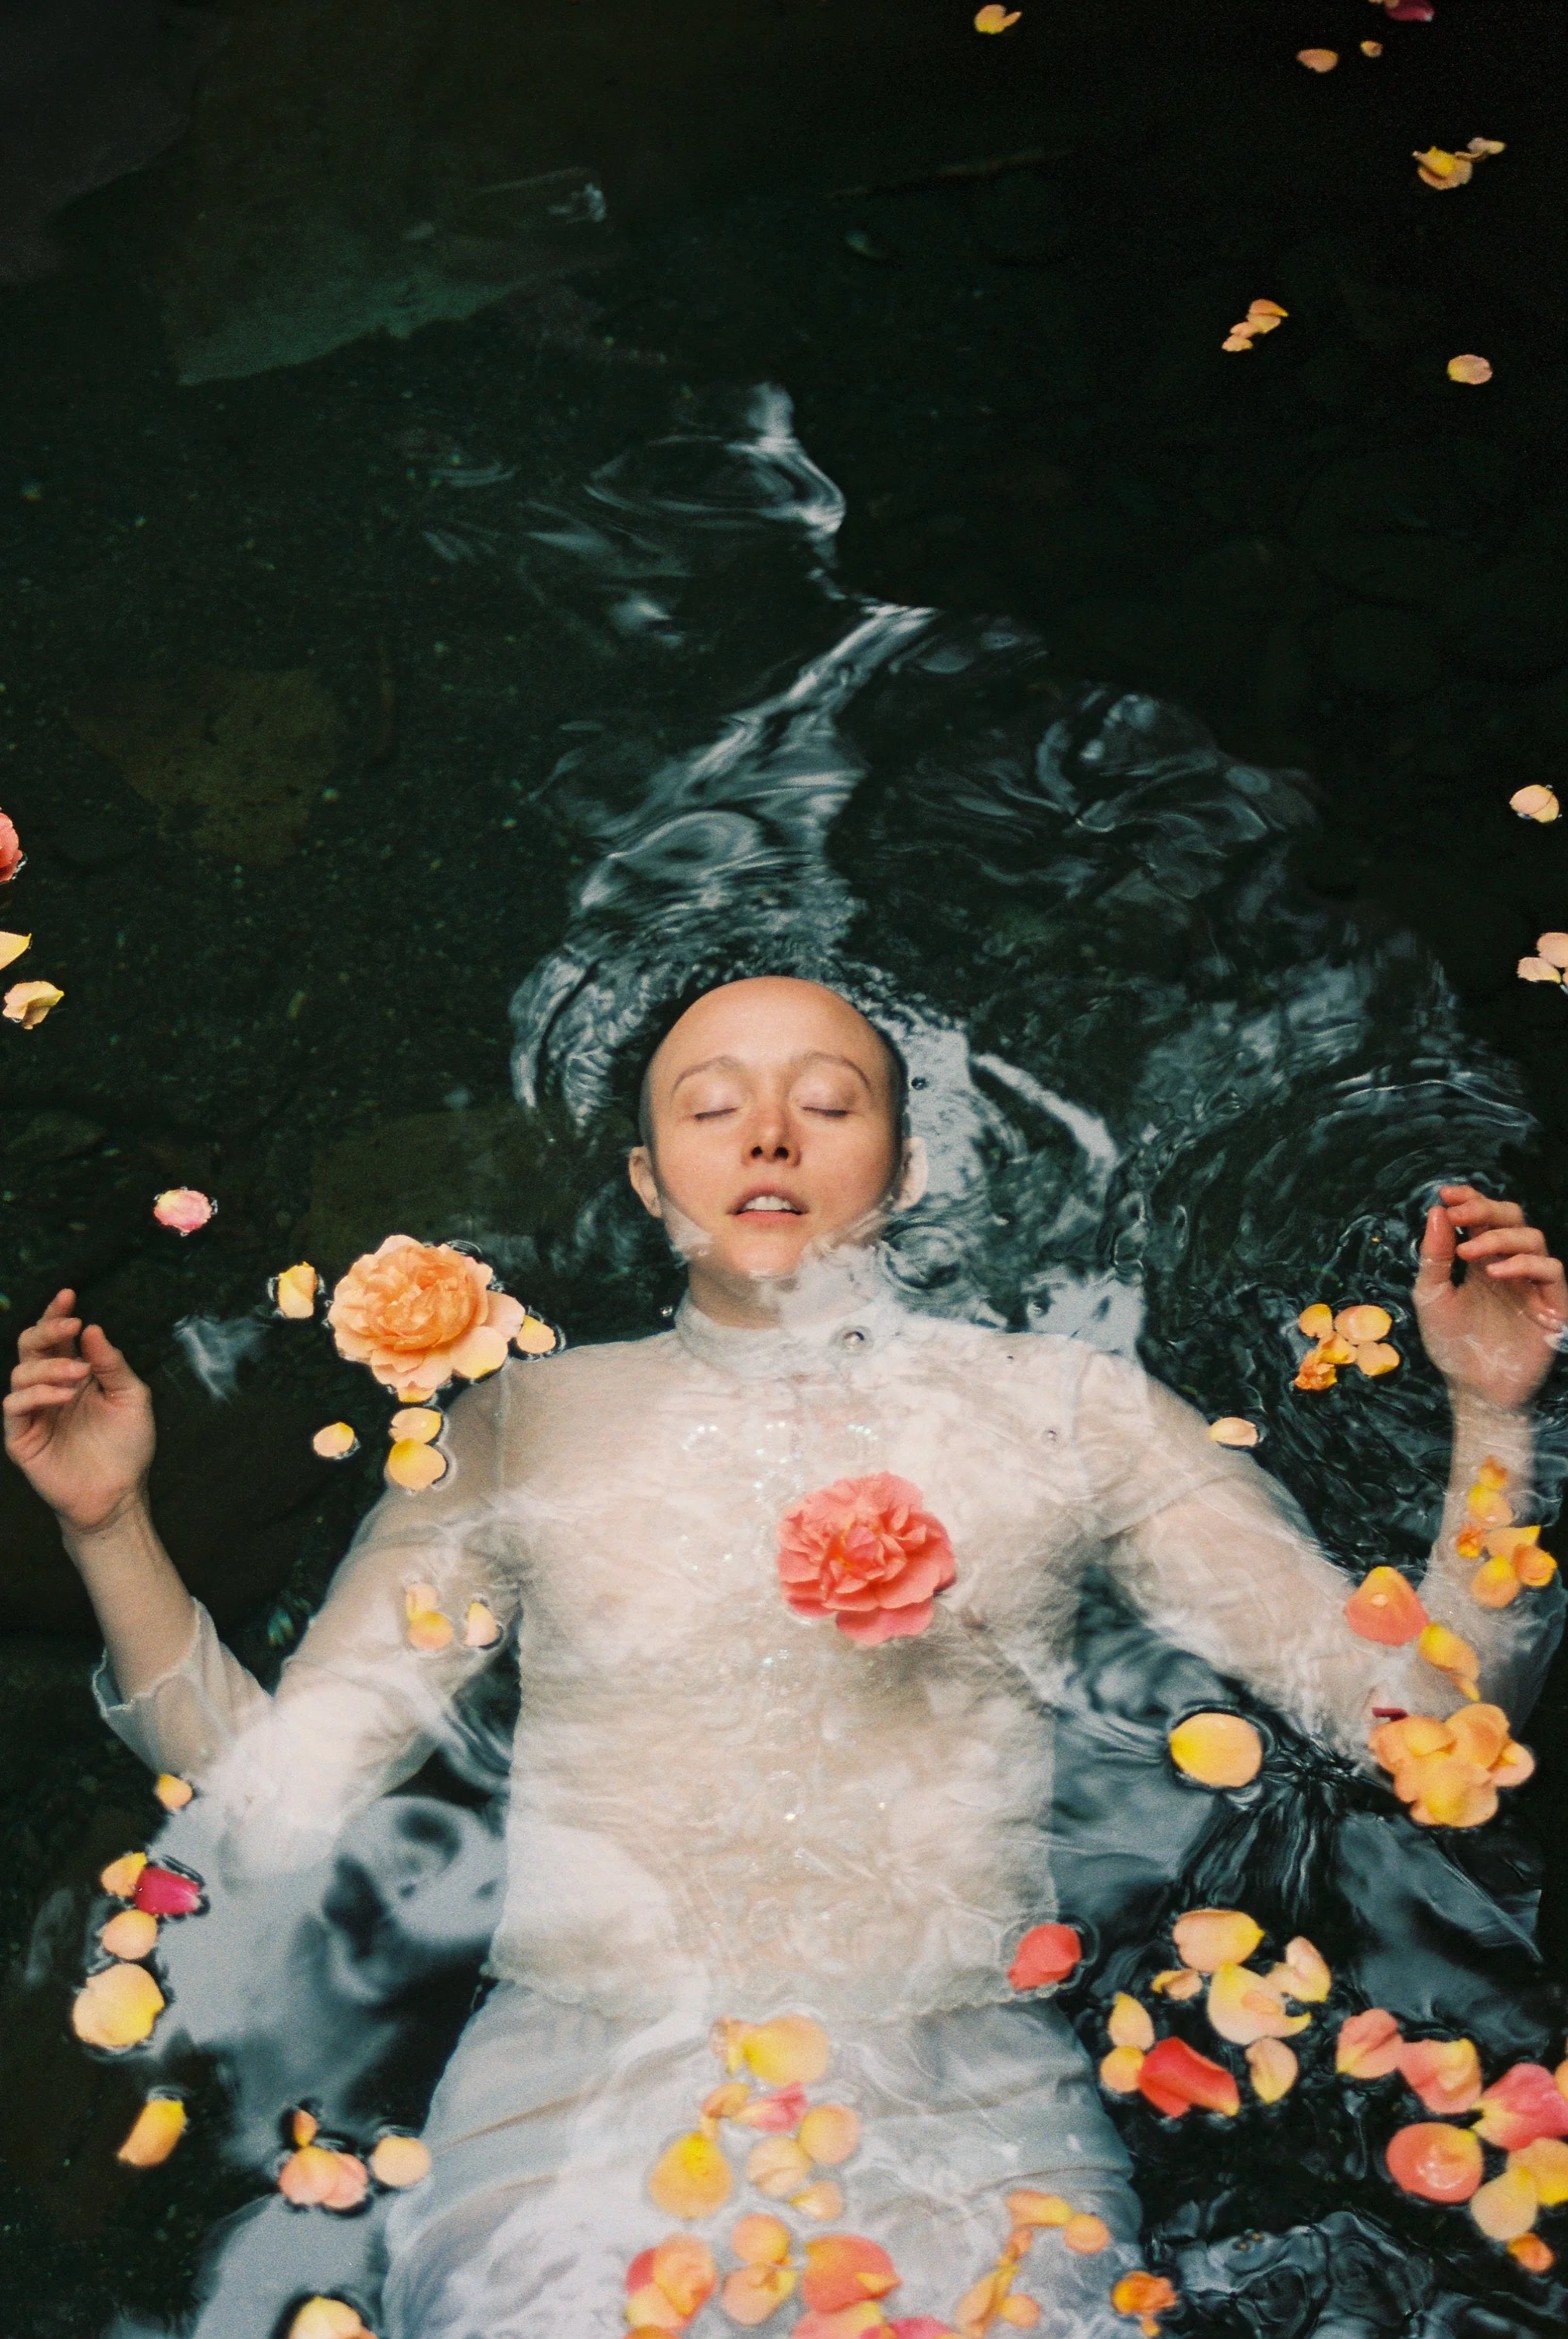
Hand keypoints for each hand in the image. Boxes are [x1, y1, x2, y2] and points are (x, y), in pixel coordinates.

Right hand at [3, 1290, 155, 1537]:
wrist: (120, 1494)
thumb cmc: (128, 1446)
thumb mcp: (132, 1397)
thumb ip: (112, 1364)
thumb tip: (93, 1329)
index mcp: (75, 1374)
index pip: (57, 1338)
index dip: (57, 1315)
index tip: (68, 1296)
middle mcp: (50, 1388)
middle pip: (31, 1346)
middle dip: (47, 1329)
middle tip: (71, 1326)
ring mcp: (33, 1412)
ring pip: (21, 1372)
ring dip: (49, 1366)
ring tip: (79, 1374)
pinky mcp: (21, 1437)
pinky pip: (14, 1406)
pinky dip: (37, 1394)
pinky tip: (63, 1395)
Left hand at [1413, 1187, 1566, 1410]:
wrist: (1474, 1390)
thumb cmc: (1451, 1344)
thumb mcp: (1431, 1297)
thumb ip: (1434, 1256)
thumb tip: (1437, 1211)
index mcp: (1480, 1260)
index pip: (1483, 1217)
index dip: (1470, 1199)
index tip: (1446, 1194)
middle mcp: (1509, 1266)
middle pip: (1512, 1218)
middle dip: (1485, 1208)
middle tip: (1459, 1212)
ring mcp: (1533, 1284)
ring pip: (1533, 1238)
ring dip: (1500, 1236)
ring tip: (1469, 1250)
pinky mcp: (1552, 1305)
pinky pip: (1550, 1270)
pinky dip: (1524, 1263)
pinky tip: (1495, 1273)